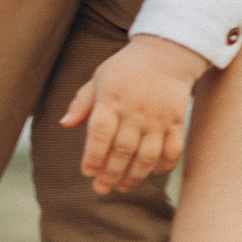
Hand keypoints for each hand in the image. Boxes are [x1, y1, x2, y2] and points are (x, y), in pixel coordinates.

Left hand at [61, 34, 200, 193]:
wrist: (167, 53)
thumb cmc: (125, 69)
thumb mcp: (99, 79)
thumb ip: (82, 103)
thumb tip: (65, 124)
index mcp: (111, 100)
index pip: (100, 134)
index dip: (93, 157)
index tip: (87, 172)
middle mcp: (135, 112)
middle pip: (122, 150)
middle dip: (110, 173)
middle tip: (102, 188)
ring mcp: (158, 119)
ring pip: (147, 156)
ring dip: (134, 176)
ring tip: (123, 186)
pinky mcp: (176, 122)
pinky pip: (173, 150)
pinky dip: (163, 166)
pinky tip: (151, 173)